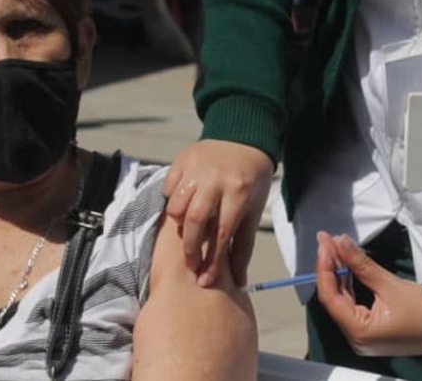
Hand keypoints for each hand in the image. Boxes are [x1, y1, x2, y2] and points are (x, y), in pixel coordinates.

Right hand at [163, 139, 273, 286]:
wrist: (243, 139)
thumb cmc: (250, 181)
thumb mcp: (253, 210)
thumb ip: (243, 246)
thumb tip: (239, 281)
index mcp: (239, 192)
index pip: (222, 233)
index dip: (213, 260)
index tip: (205, 280)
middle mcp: (216, 179)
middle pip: (195, 220)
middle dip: (190, 248)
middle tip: (191, 264)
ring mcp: (197, 167)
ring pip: (176, 205)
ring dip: (179, 223)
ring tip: (188, 228)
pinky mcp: (182, 159)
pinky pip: (168, 188)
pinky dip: (172, 200)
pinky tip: (184, 203)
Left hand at [315, 231, 421, 356]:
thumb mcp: (389, 284)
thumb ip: (361, 263)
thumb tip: (340, 241)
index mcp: (358, 332)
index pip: (330, 297)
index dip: (324, 267)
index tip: (324, 241)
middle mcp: (356, 339)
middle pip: (334, 299)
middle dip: (330, 267)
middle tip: (327, 240)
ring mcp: (363, 337)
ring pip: (342, 302)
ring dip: (338, 274)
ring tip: (335, 247)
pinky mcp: (371, 331)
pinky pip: (353, 307)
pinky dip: (349, 286)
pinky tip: (346, 265)